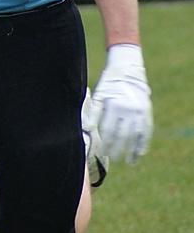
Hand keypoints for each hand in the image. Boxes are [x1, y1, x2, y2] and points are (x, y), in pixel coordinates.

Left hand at [89, 44, 152, 163]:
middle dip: (118, 149)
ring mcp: (140, 111)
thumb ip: (93, 113)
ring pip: (136, 135)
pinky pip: (146, 131)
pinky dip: (143, 143)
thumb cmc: (108, 84)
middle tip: (114, 160)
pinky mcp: (147, 111)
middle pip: (123, 135)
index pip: (110, 130)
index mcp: (115, 106)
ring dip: (133, 150)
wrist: (127, 70)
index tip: (103, 154)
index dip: (107, 143)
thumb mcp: (98, 96)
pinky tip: (140, 153)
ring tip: (128, 162)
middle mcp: (129, 110)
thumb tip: (86, 129)